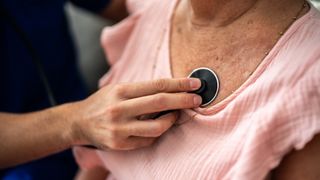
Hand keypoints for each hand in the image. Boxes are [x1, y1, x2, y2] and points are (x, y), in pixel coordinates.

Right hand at [69, 78, 201, 149]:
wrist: (78, 122)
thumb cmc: (102, 102)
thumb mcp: (117, 88)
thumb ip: (141, 89)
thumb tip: (171, 89)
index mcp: (120, 91)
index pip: (157, 85)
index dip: (179, 84)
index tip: (195, 84)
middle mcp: (119, 109)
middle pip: (160, 103)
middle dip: (183, 100)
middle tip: (197, 99)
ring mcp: (119, 129)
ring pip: (157, 127)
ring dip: (172, 120)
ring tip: (176, 114)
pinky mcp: (120, 144)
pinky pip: (148, 140)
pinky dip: (158, 132)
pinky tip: (159, 125)